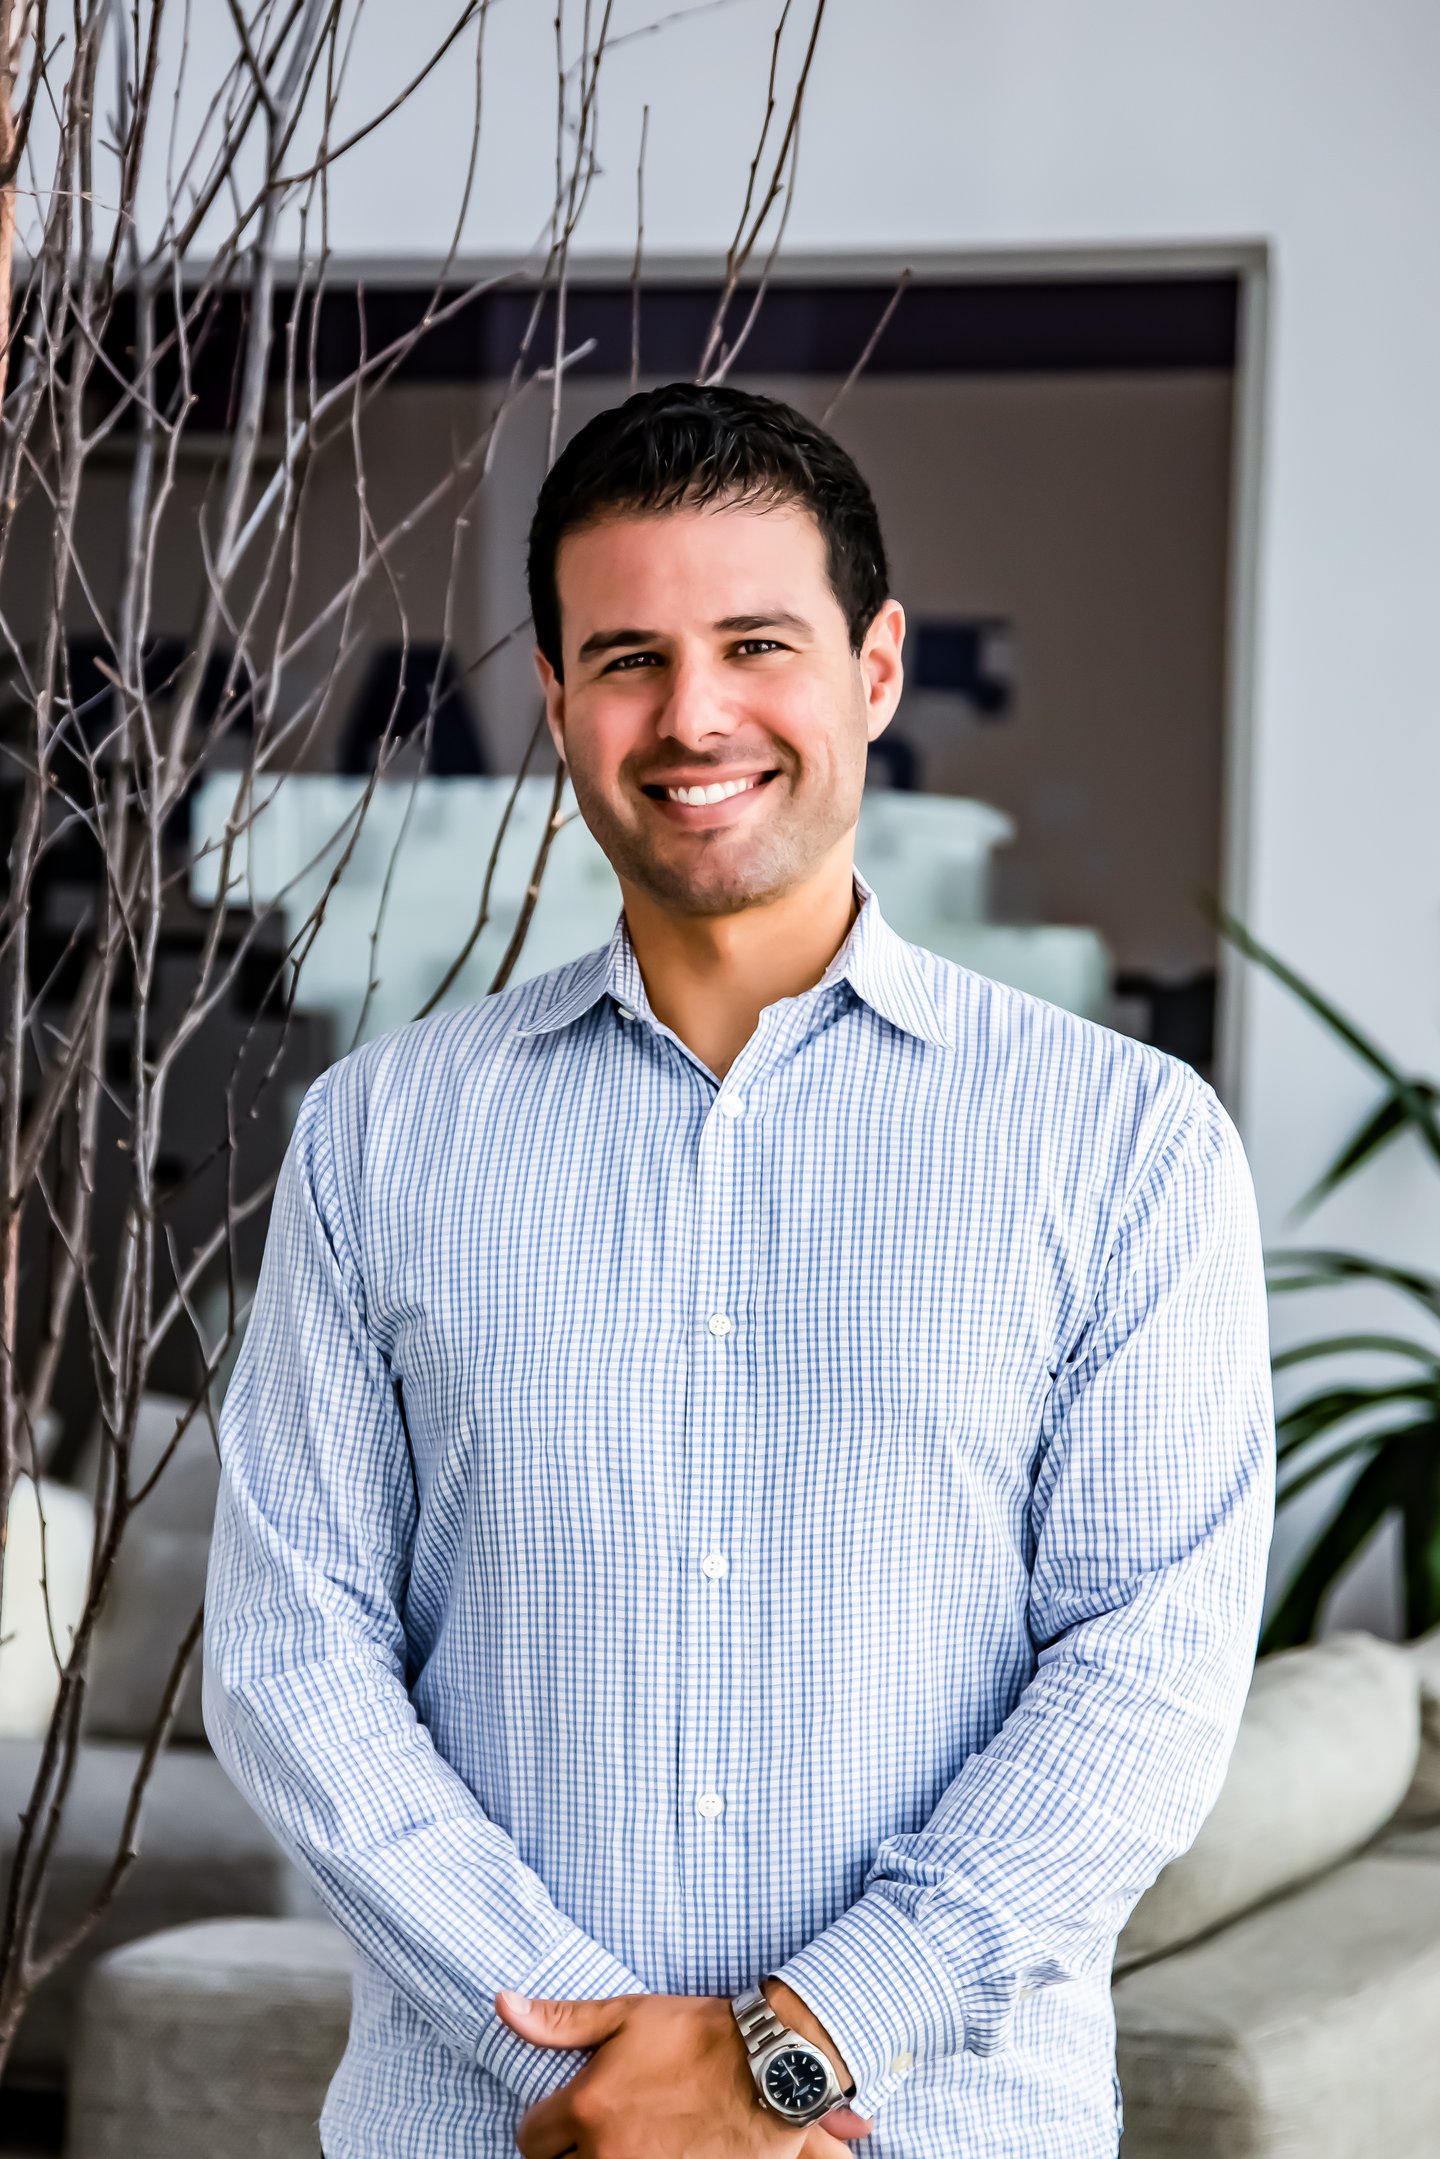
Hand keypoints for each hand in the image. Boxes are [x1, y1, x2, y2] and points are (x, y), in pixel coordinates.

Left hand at [495, 1989, 874, 2156]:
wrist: (767, 2067)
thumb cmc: (696, 2034)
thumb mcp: (626, 2015)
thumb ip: (559, 2021)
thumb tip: (503, 2004)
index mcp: (586, 2108)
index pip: (530, 2138)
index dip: (546, 2123)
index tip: (569, 2111)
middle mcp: (606, 2154)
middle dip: (568, 2151)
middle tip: (598, 2127)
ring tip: (624, 2139)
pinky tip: (654, 2150)